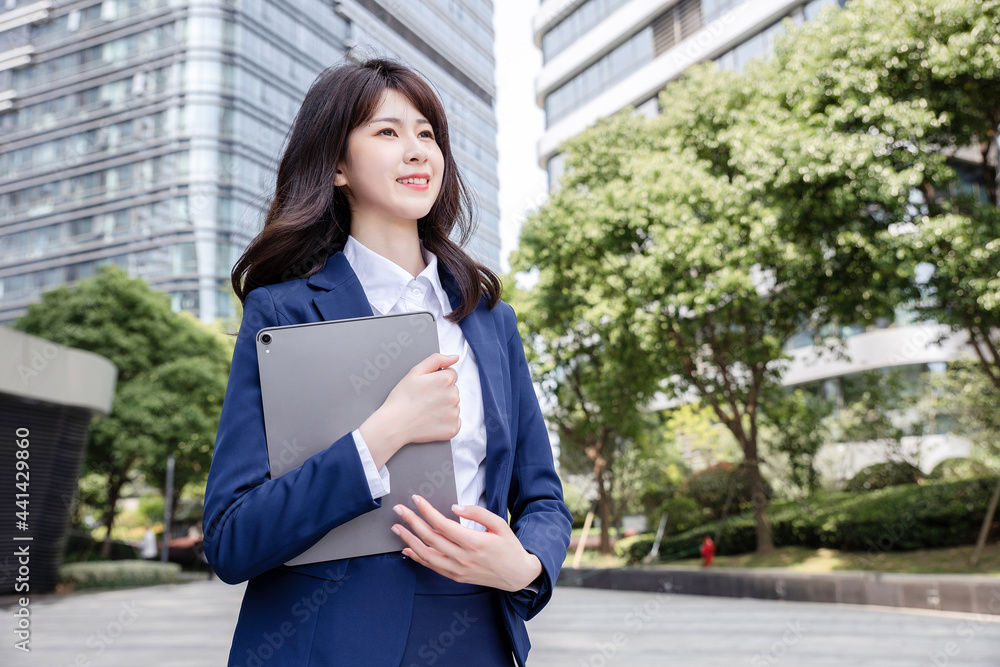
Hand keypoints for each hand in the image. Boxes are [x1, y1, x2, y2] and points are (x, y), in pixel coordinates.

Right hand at [360, 353, 460, 467]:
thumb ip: (436, 360)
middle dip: (442, 392)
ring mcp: (454, 414)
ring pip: (454, 405)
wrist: (394, 425)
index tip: (427, 387)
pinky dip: (446, 421)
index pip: (451, 374)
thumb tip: (455, 357)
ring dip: (444, 406)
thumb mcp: (415, 372)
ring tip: (426, 410)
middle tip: (424, 399)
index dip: (438, 378)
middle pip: (453, 389)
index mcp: (446, 380)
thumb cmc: (402, 398)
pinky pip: (455, 420)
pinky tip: (432, 420)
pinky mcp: (453, 428)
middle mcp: (454, 396)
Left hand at [391, 495, 542, 592]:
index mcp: (474, 542)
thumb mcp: (499, 524)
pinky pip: (432, 567)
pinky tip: (407, 549)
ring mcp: (457, 570)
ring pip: (426, 554)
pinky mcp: (456, 577)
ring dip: (409, 540)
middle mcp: (463, 558)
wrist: (517, 575)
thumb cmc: (509, 547)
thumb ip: (477, 513)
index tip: (416, 499)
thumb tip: (455, 508)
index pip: (442, 524)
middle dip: (411, 521)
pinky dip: (417, 558)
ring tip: (397, 527)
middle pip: (430, 538)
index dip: (427, 511)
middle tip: (399, 510)